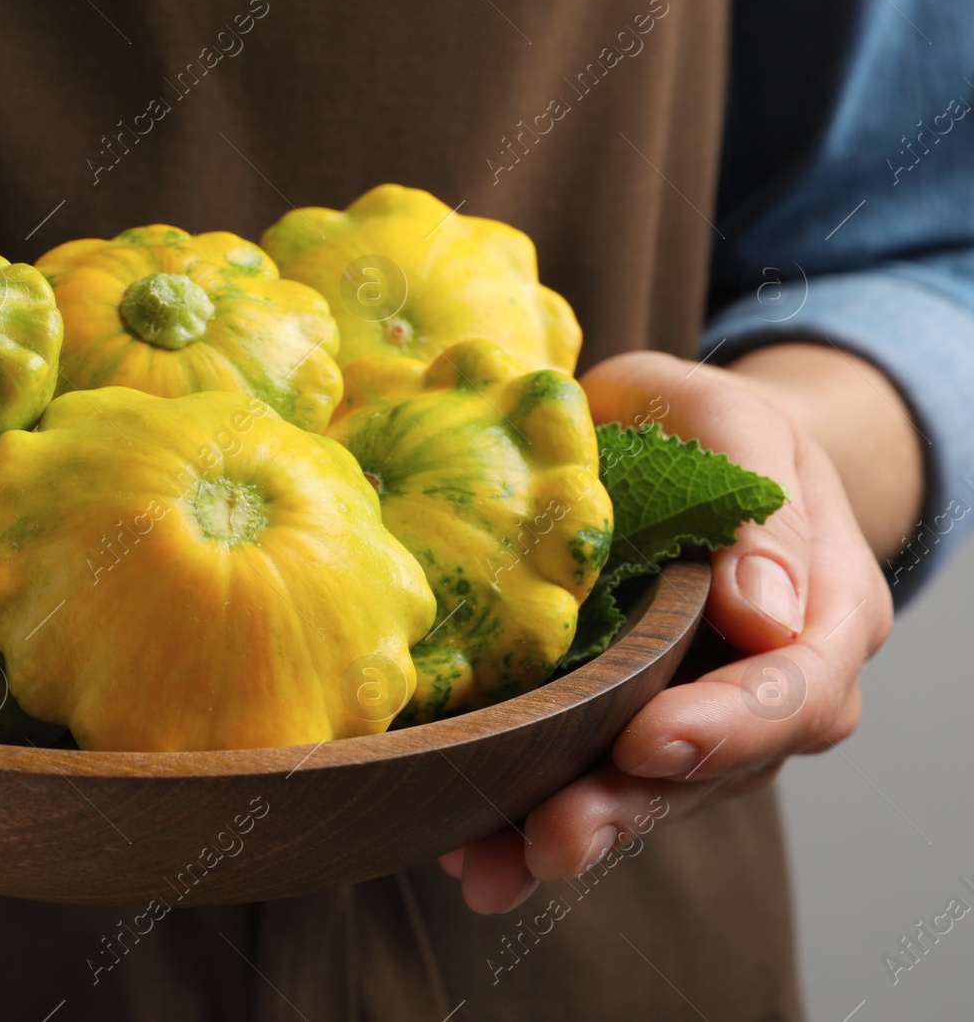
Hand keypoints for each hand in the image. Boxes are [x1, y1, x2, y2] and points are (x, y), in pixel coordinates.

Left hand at [439, 347, 903, 911]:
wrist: (665, 444)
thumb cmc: (702, 429)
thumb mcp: (735, 426)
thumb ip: (759, 513)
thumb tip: (766, 616)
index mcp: (823, 613)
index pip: (792, 689)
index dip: (724, 726)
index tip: (647, 742)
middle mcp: (770, 686)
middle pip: (717, 769)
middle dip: (632, 807)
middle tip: (556, 840)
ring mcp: (697, 715)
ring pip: (647, 794)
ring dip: (572, 832)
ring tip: (496, 868)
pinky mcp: (623, 727)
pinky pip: (587, 782)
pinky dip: (524, 822)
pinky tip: (471, 854)